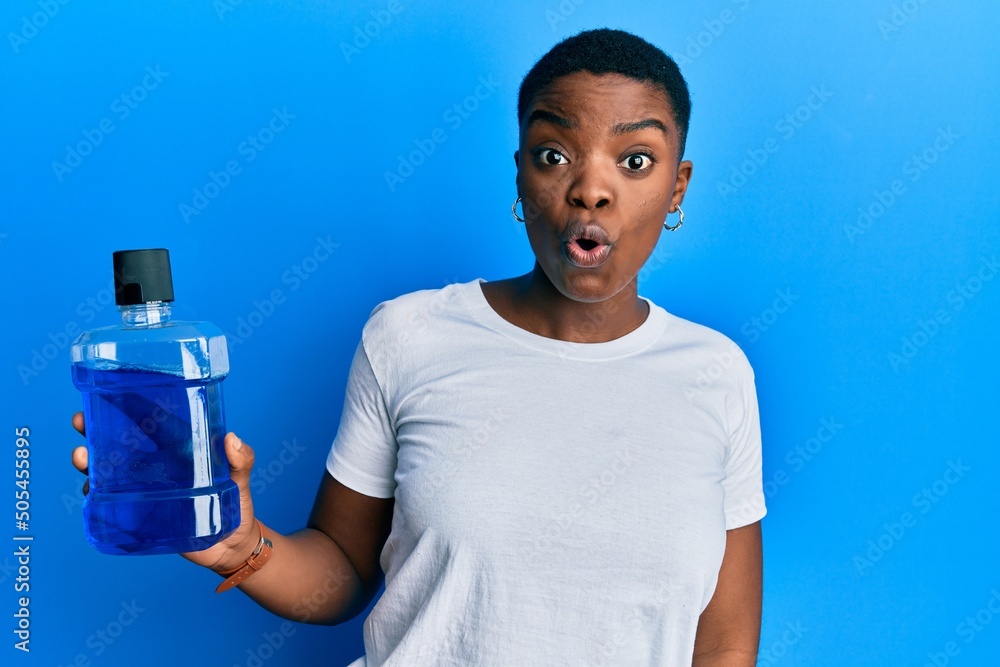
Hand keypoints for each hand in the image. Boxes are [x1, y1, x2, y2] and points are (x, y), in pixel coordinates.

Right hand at [70, 412, 262, 572]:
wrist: (232, 544)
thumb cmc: (238, 504)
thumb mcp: (241, 478)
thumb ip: (242, 460)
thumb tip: (232, 441)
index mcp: (180, 451)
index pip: (152, 424)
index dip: (130, 406)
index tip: (108, 393)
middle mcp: (158, 467)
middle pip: (120, 444)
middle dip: (96, 431)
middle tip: (81, 422)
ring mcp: (146, 491)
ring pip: (109, 472)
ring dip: (90, 463)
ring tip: (82, 458)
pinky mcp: (141, 516)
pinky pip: (112, 504)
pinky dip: (96, 496)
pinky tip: (89, 492)